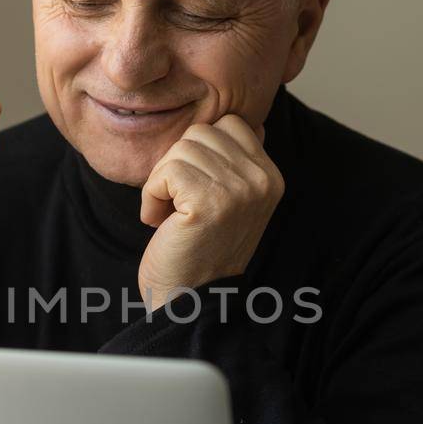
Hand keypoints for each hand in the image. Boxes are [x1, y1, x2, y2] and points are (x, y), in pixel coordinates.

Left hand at [137, 115, 283, 306]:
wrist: (191, 301)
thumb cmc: (199, 250)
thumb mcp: (229, 201)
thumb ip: (233, 162)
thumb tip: (230, 122)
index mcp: (270, 176)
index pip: (230, 124)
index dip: (199, 153)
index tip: (195, 192)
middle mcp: (262, 180)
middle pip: (201, 132)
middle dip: (177, 165)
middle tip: (180, 205)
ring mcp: (239, 190)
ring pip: (180, 149)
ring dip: (162, 182)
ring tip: (172, 217)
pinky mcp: (210, 202)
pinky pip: (165, 172)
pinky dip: (152, 197)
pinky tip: (161, 223)